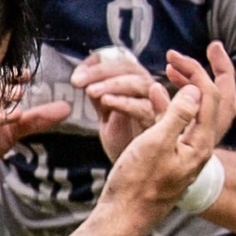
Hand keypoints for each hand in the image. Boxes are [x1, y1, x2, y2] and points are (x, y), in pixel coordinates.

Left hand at [72, 45, 164, 162]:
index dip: (98, 66)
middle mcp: (149, 90)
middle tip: (78, 81)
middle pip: (130, 69)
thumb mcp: (106, 114)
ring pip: (138, 84)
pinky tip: (105, 102)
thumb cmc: (123, 141)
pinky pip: (144, 107)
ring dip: (112, 84)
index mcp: (135, 84)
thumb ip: (98, 96)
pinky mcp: (158, 123)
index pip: (120, 64)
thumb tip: (80, 76)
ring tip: (90, 91)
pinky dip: (124, 102)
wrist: (134, 170)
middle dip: (102, 72)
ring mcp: (156, 105)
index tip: (76, 75)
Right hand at [99, 42, 235, 221]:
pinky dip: (168, 108)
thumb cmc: (137, 182)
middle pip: (206, 104)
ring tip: (167, 73)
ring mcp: (185, 155)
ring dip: (180, 90)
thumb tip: (195, 88)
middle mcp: (198, 148)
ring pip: (191, 114)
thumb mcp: (156, 143)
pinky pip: (176, 126)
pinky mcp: (171, 160)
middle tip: (176, 60)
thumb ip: (177, 114)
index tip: (176, 58)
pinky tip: (154, 100)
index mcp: (200, 143)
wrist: (124, 217)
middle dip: (194, 78)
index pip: (209, 98)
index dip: (195, 73)